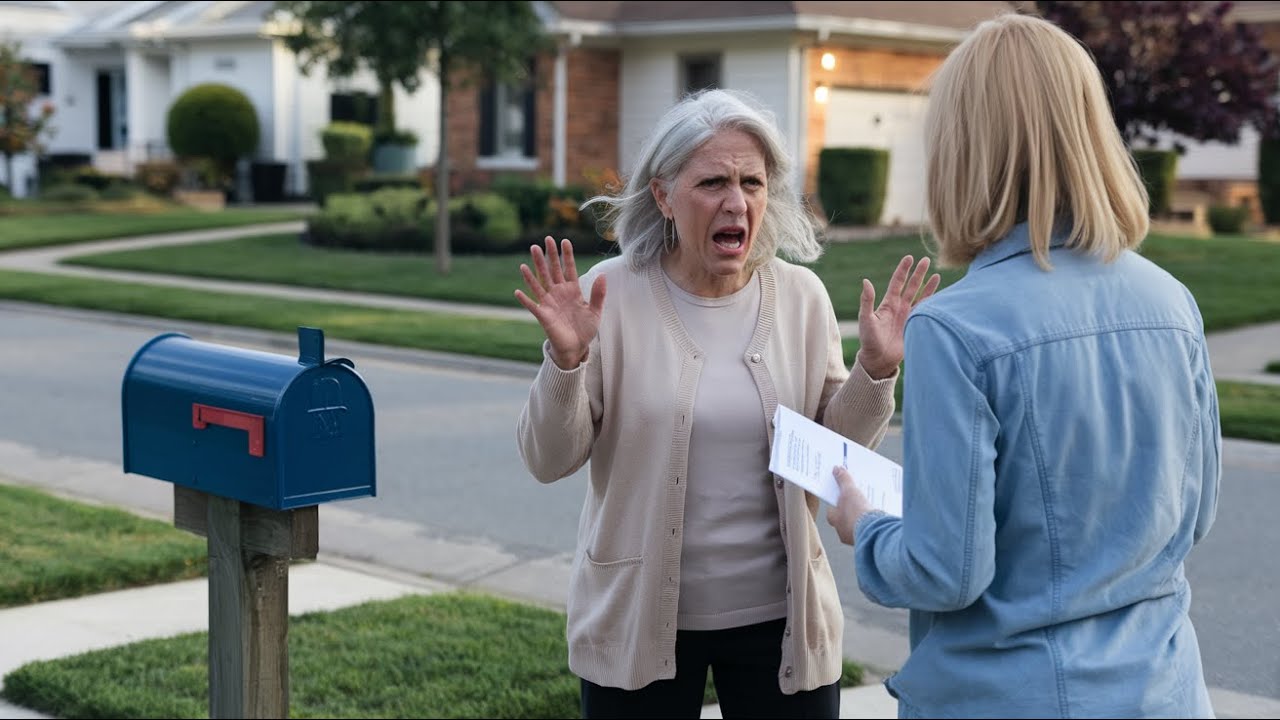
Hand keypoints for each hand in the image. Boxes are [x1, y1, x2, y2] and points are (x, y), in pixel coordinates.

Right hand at [514, 237, 606, 369]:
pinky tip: (517, 291)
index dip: (567, 256)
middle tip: (546, 239)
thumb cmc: (585, 330)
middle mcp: (559, 293)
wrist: (576, 348)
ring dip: (534, 269)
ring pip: (540, 282)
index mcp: (573, 291)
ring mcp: (549, 303)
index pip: (569, 269)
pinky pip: (531, 305)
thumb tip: (603, 275)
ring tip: (530, 255)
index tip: (565, 241)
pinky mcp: (543, 315)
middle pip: (553, 270)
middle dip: (549, 255)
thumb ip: (598, 294)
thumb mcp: (595, 312)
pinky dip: (524, 299)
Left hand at [826, 466, 872, 545]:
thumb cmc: (856, 512)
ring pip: (856, 526)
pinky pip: (867, 531)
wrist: (873, 531)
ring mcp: (854, 537)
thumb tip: (836, 469)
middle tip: (857, 501)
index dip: (837, 501)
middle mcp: (842, 531)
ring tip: (869, 508)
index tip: (843, 494)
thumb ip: (843, 480)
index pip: (832, 510)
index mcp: (834, 520)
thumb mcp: (849, 491)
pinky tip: (876, 518)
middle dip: (850, 510)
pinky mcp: (867, 540)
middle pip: (844, 518)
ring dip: (861, 519)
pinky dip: (870, 525)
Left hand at [856, 255, 940, 378]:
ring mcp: (909, 316)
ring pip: (921, 297)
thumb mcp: (866, 319)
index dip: (903, 270)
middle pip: (911, 286)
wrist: (879, 360)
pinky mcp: (916, 325)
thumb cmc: (869, 340)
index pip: (897, 282)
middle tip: (926, 259)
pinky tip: (941, 295)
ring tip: (936, 274)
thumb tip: (865, 281)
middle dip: (918, 273)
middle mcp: (900, 307)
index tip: (909, 258)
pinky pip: (926, 311)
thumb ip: (867, 301)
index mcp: (888, 303)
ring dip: (929, 286)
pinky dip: (933, 302)